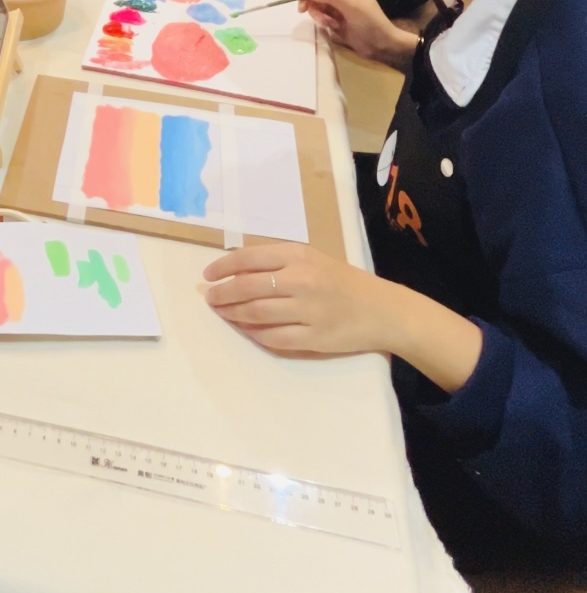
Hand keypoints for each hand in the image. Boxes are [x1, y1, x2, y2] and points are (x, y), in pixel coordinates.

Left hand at [203, 241, 396, 357]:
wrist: (383, 310)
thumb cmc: (344, 281)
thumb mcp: (313, 259)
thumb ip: (279, 262)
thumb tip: (236, 272)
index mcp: (298, 255)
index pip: (248, 258)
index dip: (223, 268)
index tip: (208, 276)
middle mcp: (301, 279)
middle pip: (246, 288)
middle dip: (222, 294)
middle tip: (210, 298)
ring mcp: (306, 310)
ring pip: (255, 313)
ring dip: (233, 314)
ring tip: (223, 313)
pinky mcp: (313, 338)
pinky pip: (273, 337)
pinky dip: (254, 334)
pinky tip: (246, 329)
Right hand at [300, 0, 412, 65]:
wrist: (381, 45)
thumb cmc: (370, 22)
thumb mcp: (351, 7)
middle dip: (312, 1)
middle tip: (303, 11)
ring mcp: (337, 6)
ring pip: (316, 4)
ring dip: (318, 13)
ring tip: (329, 24)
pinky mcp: (334, 19)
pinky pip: (320, 15)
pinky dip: (323, 21)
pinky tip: (333, 27)